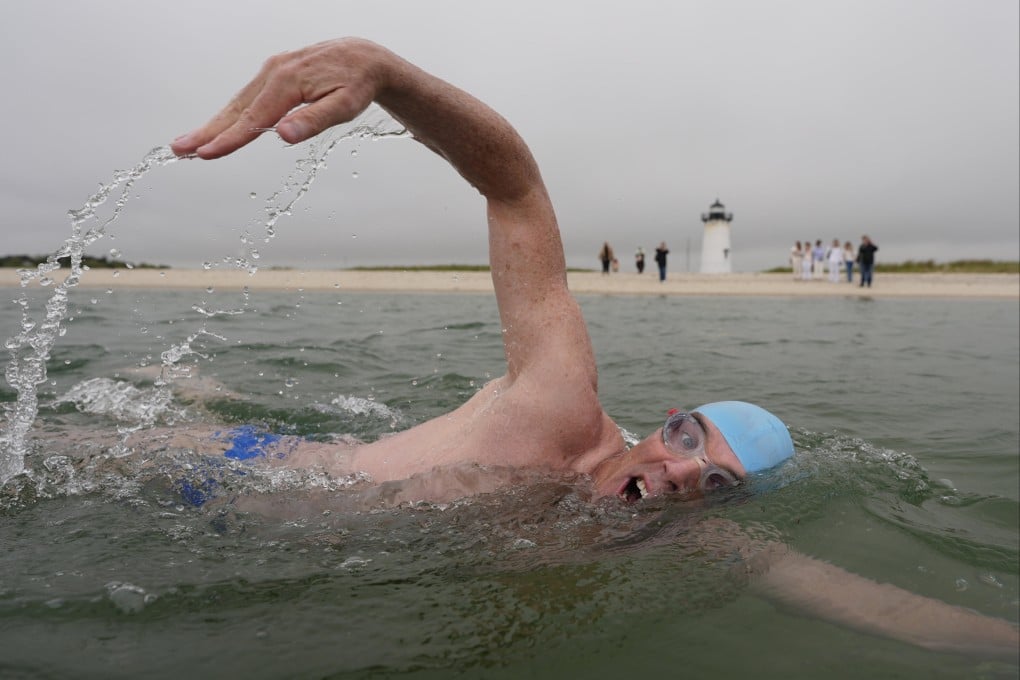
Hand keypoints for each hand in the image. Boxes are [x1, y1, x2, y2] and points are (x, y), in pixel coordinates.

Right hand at [171, 38, 388, 158]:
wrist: (365, 56)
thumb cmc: (357, 83)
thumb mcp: (345, 106)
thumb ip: (314, 121)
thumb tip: (283, 136)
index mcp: (287, 82)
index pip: (252, 119)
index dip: (229, 139)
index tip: (206, 153)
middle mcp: (274, 72)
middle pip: (236, 109)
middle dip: (207, 131)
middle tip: (179, 149)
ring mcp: (272, 70)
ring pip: (238, 102)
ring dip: (213, 124)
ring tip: (190, 143)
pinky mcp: (274, 72)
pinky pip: (247, 96)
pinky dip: (230, 112)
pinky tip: (219, 126)